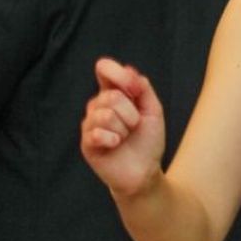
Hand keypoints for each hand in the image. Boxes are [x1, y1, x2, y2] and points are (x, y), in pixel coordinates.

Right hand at [79, 58, 167, 198]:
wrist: (145, 171)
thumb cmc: (148, 141)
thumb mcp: (153, 110)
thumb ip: (143, 88)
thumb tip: (129, 70)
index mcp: (114, 93)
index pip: (104, 68)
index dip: (118, 74)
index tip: (135, 90)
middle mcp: (98, 105)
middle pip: (112, 96)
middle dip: (131, 114)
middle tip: (134, 127)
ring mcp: (90, 124)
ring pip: (106, 114)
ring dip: (124, 129)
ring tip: (124, 137)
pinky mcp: (87, 143)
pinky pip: (97, 133)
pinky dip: (113, 140)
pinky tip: (115, 145)